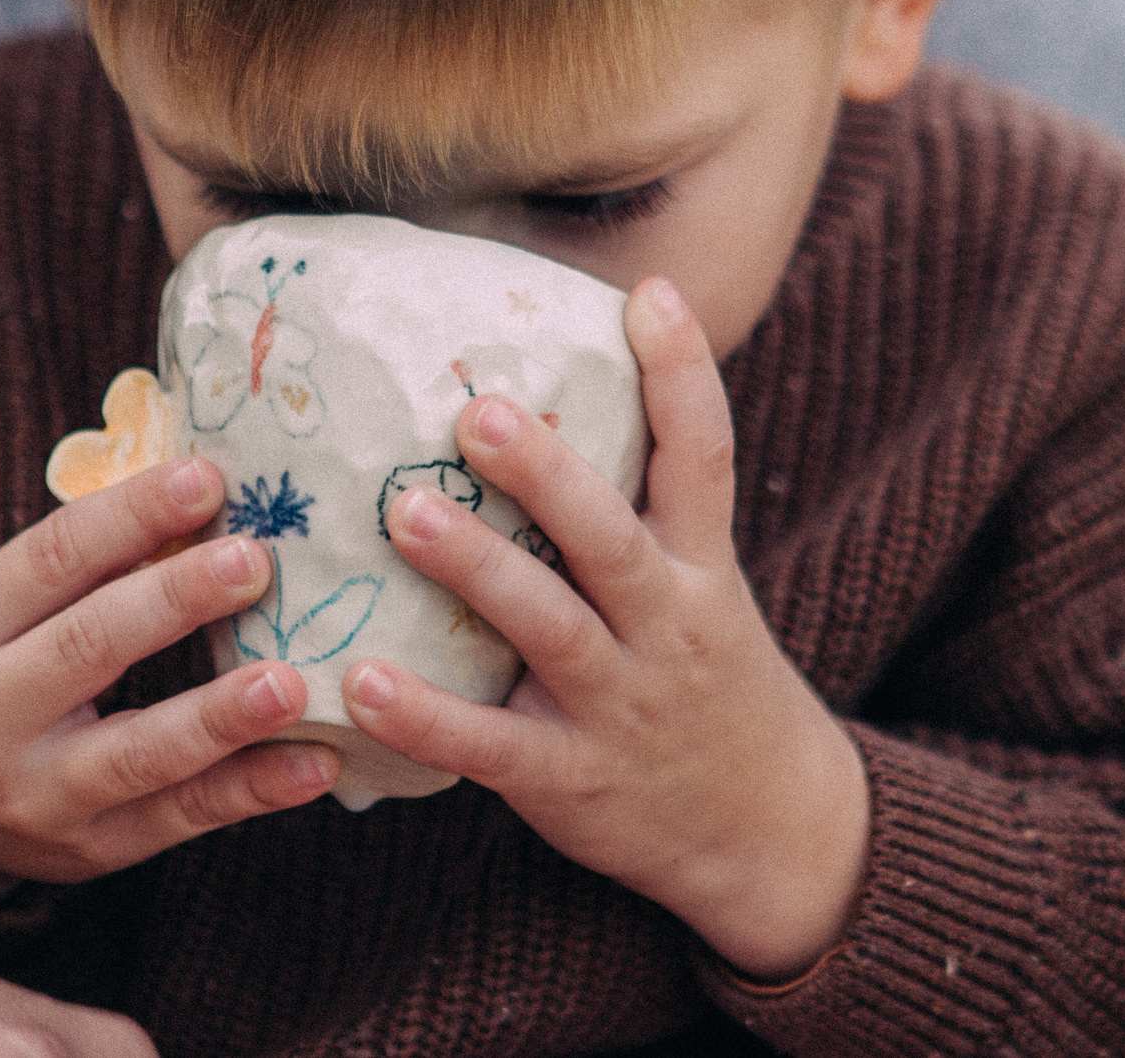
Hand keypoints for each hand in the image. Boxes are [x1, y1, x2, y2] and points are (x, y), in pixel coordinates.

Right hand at [0, 455, 338, 893]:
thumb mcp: (3, 612)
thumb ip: (87, 563)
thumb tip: (205, 490)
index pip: (48, 560)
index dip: (128, 516)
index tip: (206, 479)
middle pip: (88, 647)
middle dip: (176, 601)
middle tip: (255, 562)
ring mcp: (36, 795)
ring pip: (136, 753)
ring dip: (221, 716)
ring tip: (292, 683)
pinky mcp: (91, 849)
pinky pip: (180, 819)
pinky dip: (252, 791)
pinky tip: (316, 764)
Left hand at [341, 277, 868, 979]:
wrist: (764, 830)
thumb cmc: (701, 677)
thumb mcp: (700, 585)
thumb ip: (635, 506)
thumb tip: (540, 391)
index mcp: (700, 568)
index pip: (705, 457)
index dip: (684, 373)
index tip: (652, 294)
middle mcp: (668, 626)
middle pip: (611, 537)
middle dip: (546, 473)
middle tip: (475, 409)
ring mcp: (621, 705)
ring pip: (550, 628)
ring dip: (477, 570)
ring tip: (405, 513)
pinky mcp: (570, 778)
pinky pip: (490, 746)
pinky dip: (426, 715)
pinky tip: (359, 680)